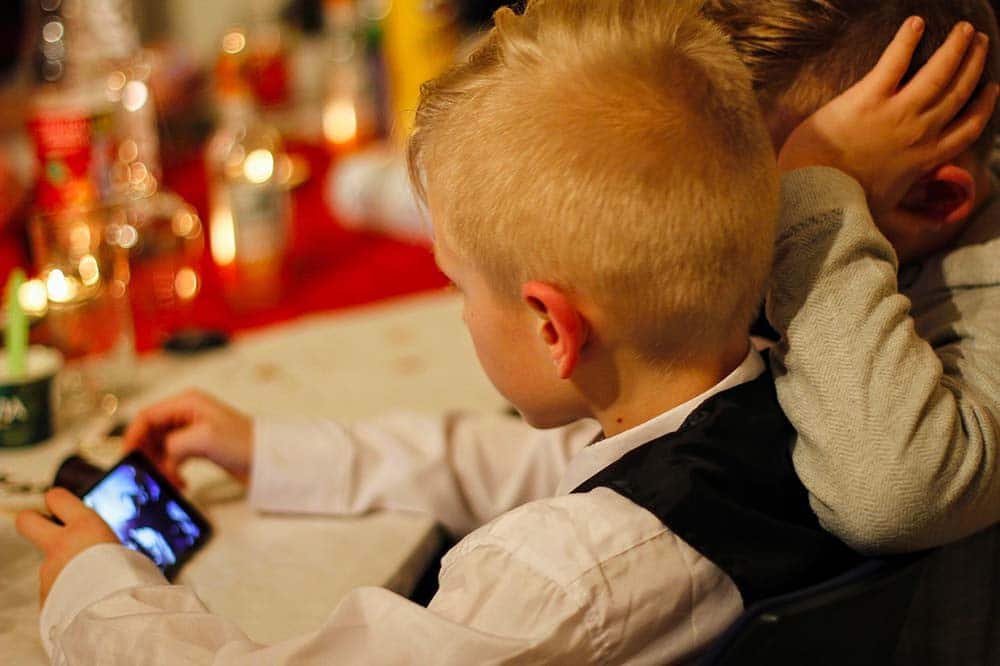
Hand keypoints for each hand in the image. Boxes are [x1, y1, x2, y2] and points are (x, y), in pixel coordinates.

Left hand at [15, 488, 118, 604]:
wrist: (113, 615)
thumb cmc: (130, 581)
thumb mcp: (126, 552)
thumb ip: (104, 549)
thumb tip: (102, 553)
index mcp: (85, 527)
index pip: (57, 498)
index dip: (59, 501)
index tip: (63, 506)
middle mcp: (60, 547)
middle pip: (27, 521)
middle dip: (34, 521)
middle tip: (46, 527)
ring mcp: (49, 573)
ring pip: (50, 566)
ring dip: (65, 572)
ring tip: (92, 585)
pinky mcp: (46, 599)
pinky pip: (55, 592)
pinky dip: (67, 596)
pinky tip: (86, 603)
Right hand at [123, 390, 253, 486]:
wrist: (267, 460)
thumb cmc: (244, 443)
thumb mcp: (204, 438)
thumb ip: (174, 444)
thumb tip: (162, 457)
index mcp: (187, 403)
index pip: (148, 416)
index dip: (134, 436)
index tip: (128, 457)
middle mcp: (187, 413)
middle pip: (151, 432)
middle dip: (146, 454)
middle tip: (146, 474)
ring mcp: (192, 430)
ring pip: (160, 447)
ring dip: (159, 465)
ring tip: (167, 480)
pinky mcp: (198, 446)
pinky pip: (172, 457)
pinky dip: (171, 470)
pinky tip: (179, 482)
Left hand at [778, 18, 998, 221]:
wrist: (813, 195)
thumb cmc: (843, 206)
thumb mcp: (886, 217)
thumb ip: (914, 218)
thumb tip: (939, 226)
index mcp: (925, 160)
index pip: (967, 128)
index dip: (982, 106)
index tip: (990, 88)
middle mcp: (919, 133)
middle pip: (958, 93)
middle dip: (973, 65)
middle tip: (980, 44)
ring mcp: (896, 113)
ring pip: (938, 73)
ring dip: (955, 48)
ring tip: (964, 30)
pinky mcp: (867, 98)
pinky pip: (894, 61)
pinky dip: (907, 40)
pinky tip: (916, 22)